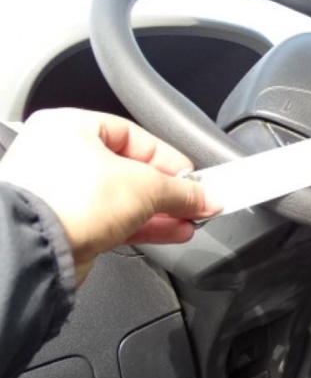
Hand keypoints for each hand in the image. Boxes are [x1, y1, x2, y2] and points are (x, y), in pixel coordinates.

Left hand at [0, 109, 219, 282]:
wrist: (35, 249)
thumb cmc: (70, 201)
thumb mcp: (146, 186)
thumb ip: (182, 191)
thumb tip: (207, 198)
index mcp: (70, 128)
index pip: (135, 137)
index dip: (170, 159)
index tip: (195, 179)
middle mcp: (61, 156)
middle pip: (131, 171)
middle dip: (169, 191)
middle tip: (196, 203)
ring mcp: (61, 193)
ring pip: (123, 199)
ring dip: (160, 213)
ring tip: (190, 221)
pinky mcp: (66, 225)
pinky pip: (112, 221)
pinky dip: (143, 226)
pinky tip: (171, 232)